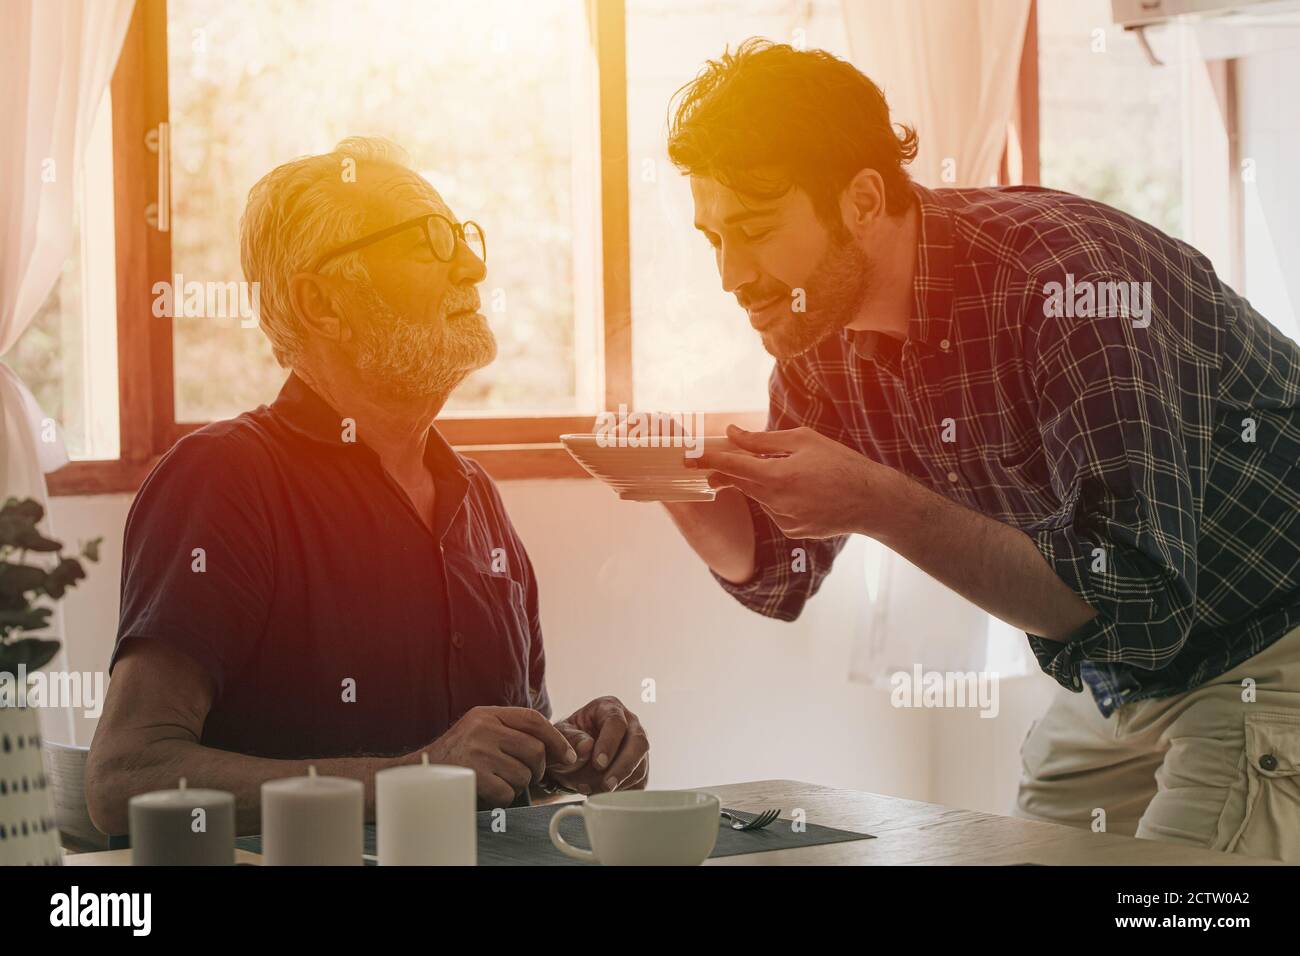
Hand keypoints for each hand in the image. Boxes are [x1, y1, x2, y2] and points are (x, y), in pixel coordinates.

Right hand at [423, 706, 579, 806]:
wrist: (421, 772)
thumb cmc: (458, 754)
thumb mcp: (481, 729)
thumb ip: (511, 731)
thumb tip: (557, 747)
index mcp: (488, 714)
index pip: (533, 720)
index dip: (556, 738)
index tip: (567, 755)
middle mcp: (483, 728)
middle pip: (535, 750)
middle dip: (538, 768)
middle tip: (530, 775)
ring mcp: (478, 751)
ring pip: (523, 774)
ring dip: (518, 785)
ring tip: (500, 781)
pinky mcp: (474, 775)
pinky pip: (507, 792)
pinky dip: (504, 797)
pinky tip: (491, 791)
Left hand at [545, 696, 648, 794]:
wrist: (570, 757)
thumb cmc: (566, 741)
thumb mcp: (560, 736)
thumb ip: (570, 739)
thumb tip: (587, 747)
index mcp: (608, 708)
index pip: (616, 722)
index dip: (609, 743)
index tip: (598, 763)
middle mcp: (629, 723)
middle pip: (639, 743)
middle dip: (623, 767)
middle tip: (606, 785)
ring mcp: (638, 745)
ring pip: (640, 765)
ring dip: (619, 783)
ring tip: (591, 790)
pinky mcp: (640, 766)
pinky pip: (639, 782)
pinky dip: (622, 792)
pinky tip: (601, 794)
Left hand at [694, 424, 901, 539]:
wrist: (871, 501)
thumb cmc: (840, 464)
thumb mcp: (803, 441)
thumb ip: (763, 441)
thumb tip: (733, 434)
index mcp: (778, 476)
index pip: (732, 467)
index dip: (708, 460)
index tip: (688, 457)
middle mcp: (776, 503)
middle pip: (741, 484)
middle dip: (729, 472)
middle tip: (713, 463)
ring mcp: (783, 521)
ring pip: (760, 497)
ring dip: (764, 484)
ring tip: (798, 475)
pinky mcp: (792, 532)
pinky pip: (775, 511)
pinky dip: (780, 499)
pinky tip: (805, 493)